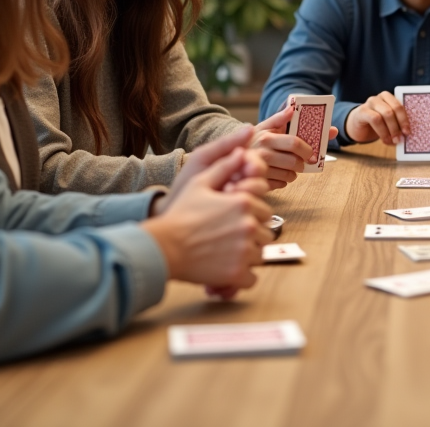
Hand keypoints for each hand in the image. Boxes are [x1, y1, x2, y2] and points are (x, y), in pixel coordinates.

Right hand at [142, 148, 274, 291]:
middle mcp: (248, 225)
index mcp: (244, 202)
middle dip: (252, 236)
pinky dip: (241, 276)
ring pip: (260, 255)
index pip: (265, 210)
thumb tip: (241, 151)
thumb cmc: (180, 215)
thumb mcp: (200, 183)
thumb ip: (224, 167)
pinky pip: (252, 278)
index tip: (236, 221)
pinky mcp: (236, 273)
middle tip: (230, 239)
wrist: (164, 247)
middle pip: (266, 233)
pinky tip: (227, 269)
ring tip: (226, 253)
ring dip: (248, 256)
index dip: (252, 215)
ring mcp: (244, 250)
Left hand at [152, 126, 259, 213]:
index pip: (257, 157)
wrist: (175, 208)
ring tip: (228, 191)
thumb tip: (251, 127)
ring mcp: (243, 195)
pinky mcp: (242, 211)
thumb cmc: (187, 181)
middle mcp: (243, 177)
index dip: (255, 162)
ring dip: (248, 189)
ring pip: (261, 189)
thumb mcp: (204, 158)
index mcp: (235, 161)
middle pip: (261, 173)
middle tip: (237, 181)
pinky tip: (228, 201)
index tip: (248, 168)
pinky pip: (254, 206)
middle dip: (253, 176)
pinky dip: (242, 202)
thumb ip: (225, 143)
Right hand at [251, 105, 337, 189]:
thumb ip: (279, 118)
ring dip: (293, 173)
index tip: (312, 154)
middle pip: (294, 162)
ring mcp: (259, 170)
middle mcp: (262, 153)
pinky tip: (277, 174)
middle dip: (302, 163)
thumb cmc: (253, 140)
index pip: (294, 143)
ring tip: (287, 167)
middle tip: (301, 162)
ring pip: (289, 176)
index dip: (307, 149)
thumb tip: (292, 108)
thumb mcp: (263, 127)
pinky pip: (280, 185)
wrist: (231, 156)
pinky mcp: (258, 183)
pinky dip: (283, 181)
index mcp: (266, 138)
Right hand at [344, 91, 407, 144]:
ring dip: (392, 129)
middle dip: (399, 125)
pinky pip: (375, 119)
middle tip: (401, 138)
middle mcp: (380, 97)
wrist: (357, 126)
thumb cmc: (377, 125)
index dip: (405, 119)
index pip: (400, 105)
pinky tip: (385, 140)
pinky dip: (382, 132)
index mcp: (389, 98)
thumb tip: (406, 135)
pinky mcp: (362, 111)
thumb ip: (397, 125)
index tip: (407, 132)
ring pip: (386, 113)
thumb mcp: (388, 123)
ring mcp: (370, 102)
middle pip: (394, 108)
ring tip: (394, 141)